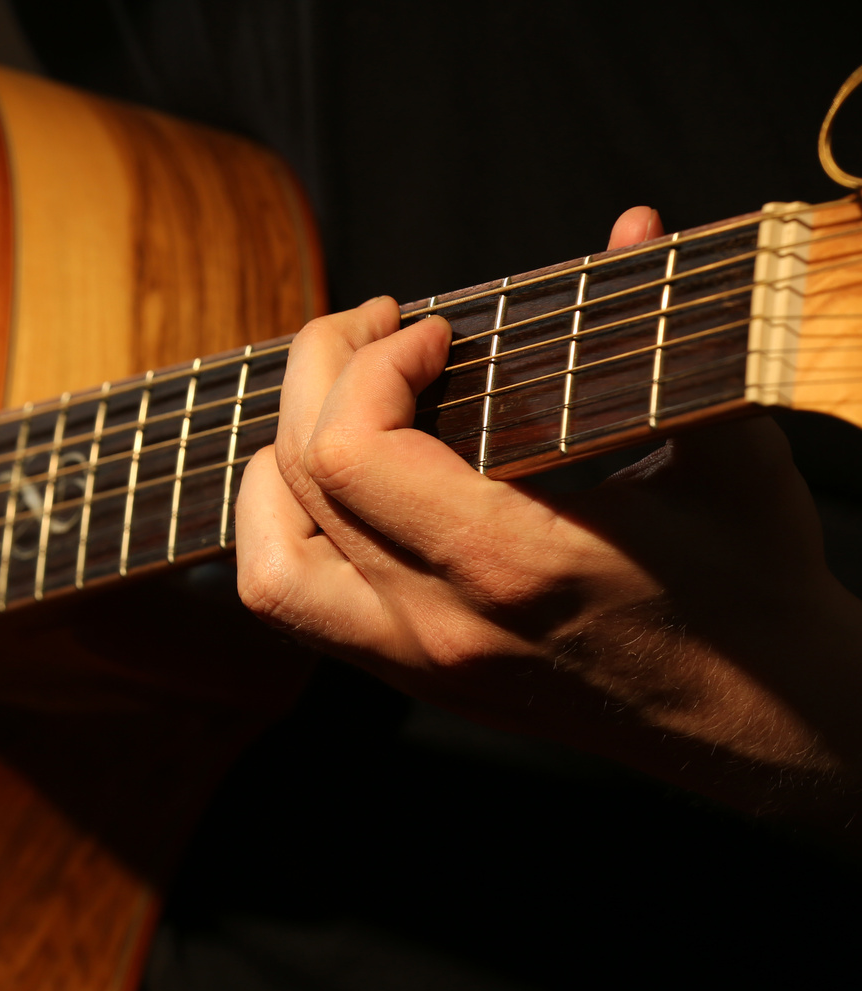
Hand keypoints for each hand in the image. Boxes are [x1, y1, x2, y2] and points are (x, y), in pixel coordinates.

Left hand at [234, 208, 861, 827]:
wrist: (763, 724)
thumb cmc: (755, 588)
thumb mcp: (733, 455)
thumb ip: (669, 337)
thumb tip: (634, 226)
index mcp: (513, 564)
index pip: (352, 452)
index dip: (371, 363)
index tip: (437, 328)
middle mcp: (441, 623)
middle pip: (300, 480)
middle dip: (321, 373)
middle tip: (381, 325)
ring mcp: (416, 661)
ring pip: (267, 559)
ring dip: (280, 459)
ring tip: (336, 400)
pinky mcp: (411, 676)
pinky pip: (293, 603)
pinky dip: (282, 527)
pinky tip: (333, 475)